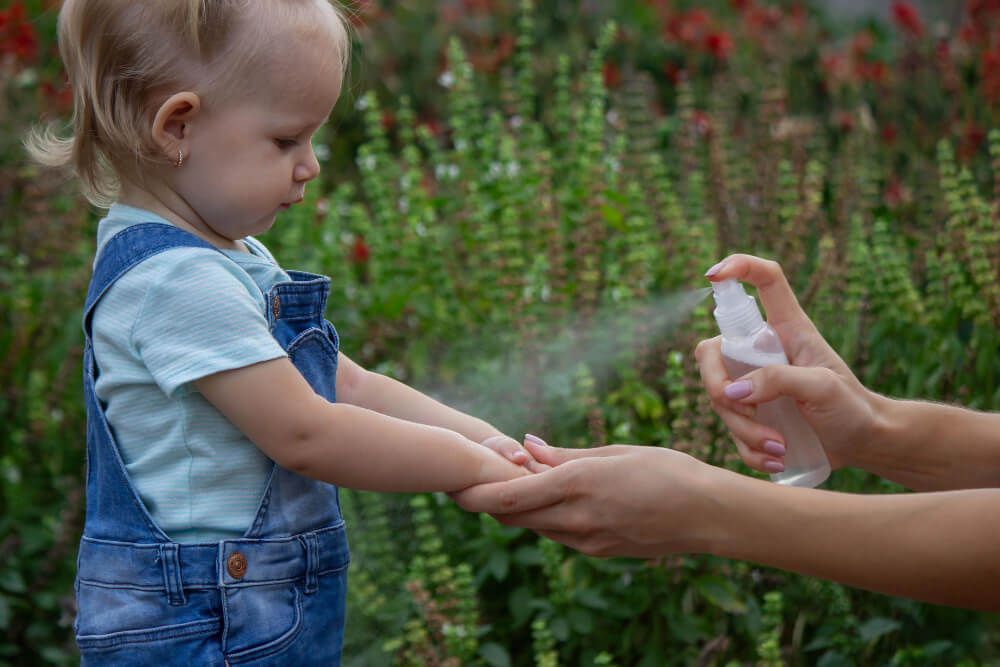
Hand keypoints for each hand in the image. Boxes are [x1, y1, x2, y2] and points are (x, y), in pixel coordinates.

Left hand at [453, 439, 718, 557]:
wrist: (707, 514)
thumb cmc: (666, 471)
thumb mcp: (614, 452)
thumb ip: (565, 454)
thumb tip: (526, 446)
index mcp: (578, 484)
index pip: (509, 495)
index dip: (477, 492)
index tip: (457, 482)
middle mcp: (576, 518)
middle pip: (513, 515)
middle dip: (490, 500)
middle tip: (473, 480)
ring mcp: (587, 540)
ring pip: (534, 526)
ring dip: (519, 508)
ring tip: (512, 483)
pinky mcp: (598, 552)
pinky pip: (558, 535)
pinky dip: (545, 517)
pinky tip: (549, 499)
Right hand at [697, 254, 883, 471]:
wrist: (864, 442)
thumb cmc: (852, 406)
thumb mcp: (822, 386)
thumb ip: (778, 380)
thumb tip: (731, 391)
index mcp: (785, 330)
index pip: (763, 281)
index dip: (738, 267)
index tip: (713, 275)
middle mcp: (762, 353)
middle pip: (712, 351)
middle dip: (715, 384)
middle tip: (742, 409)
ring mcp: (752, 385)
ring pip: (719, 399)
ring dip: (744, 430)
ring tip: (780, 448)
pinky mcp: (751, 417)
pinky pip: (730, 432)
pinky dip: (749, 450)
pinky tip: (777, 459)